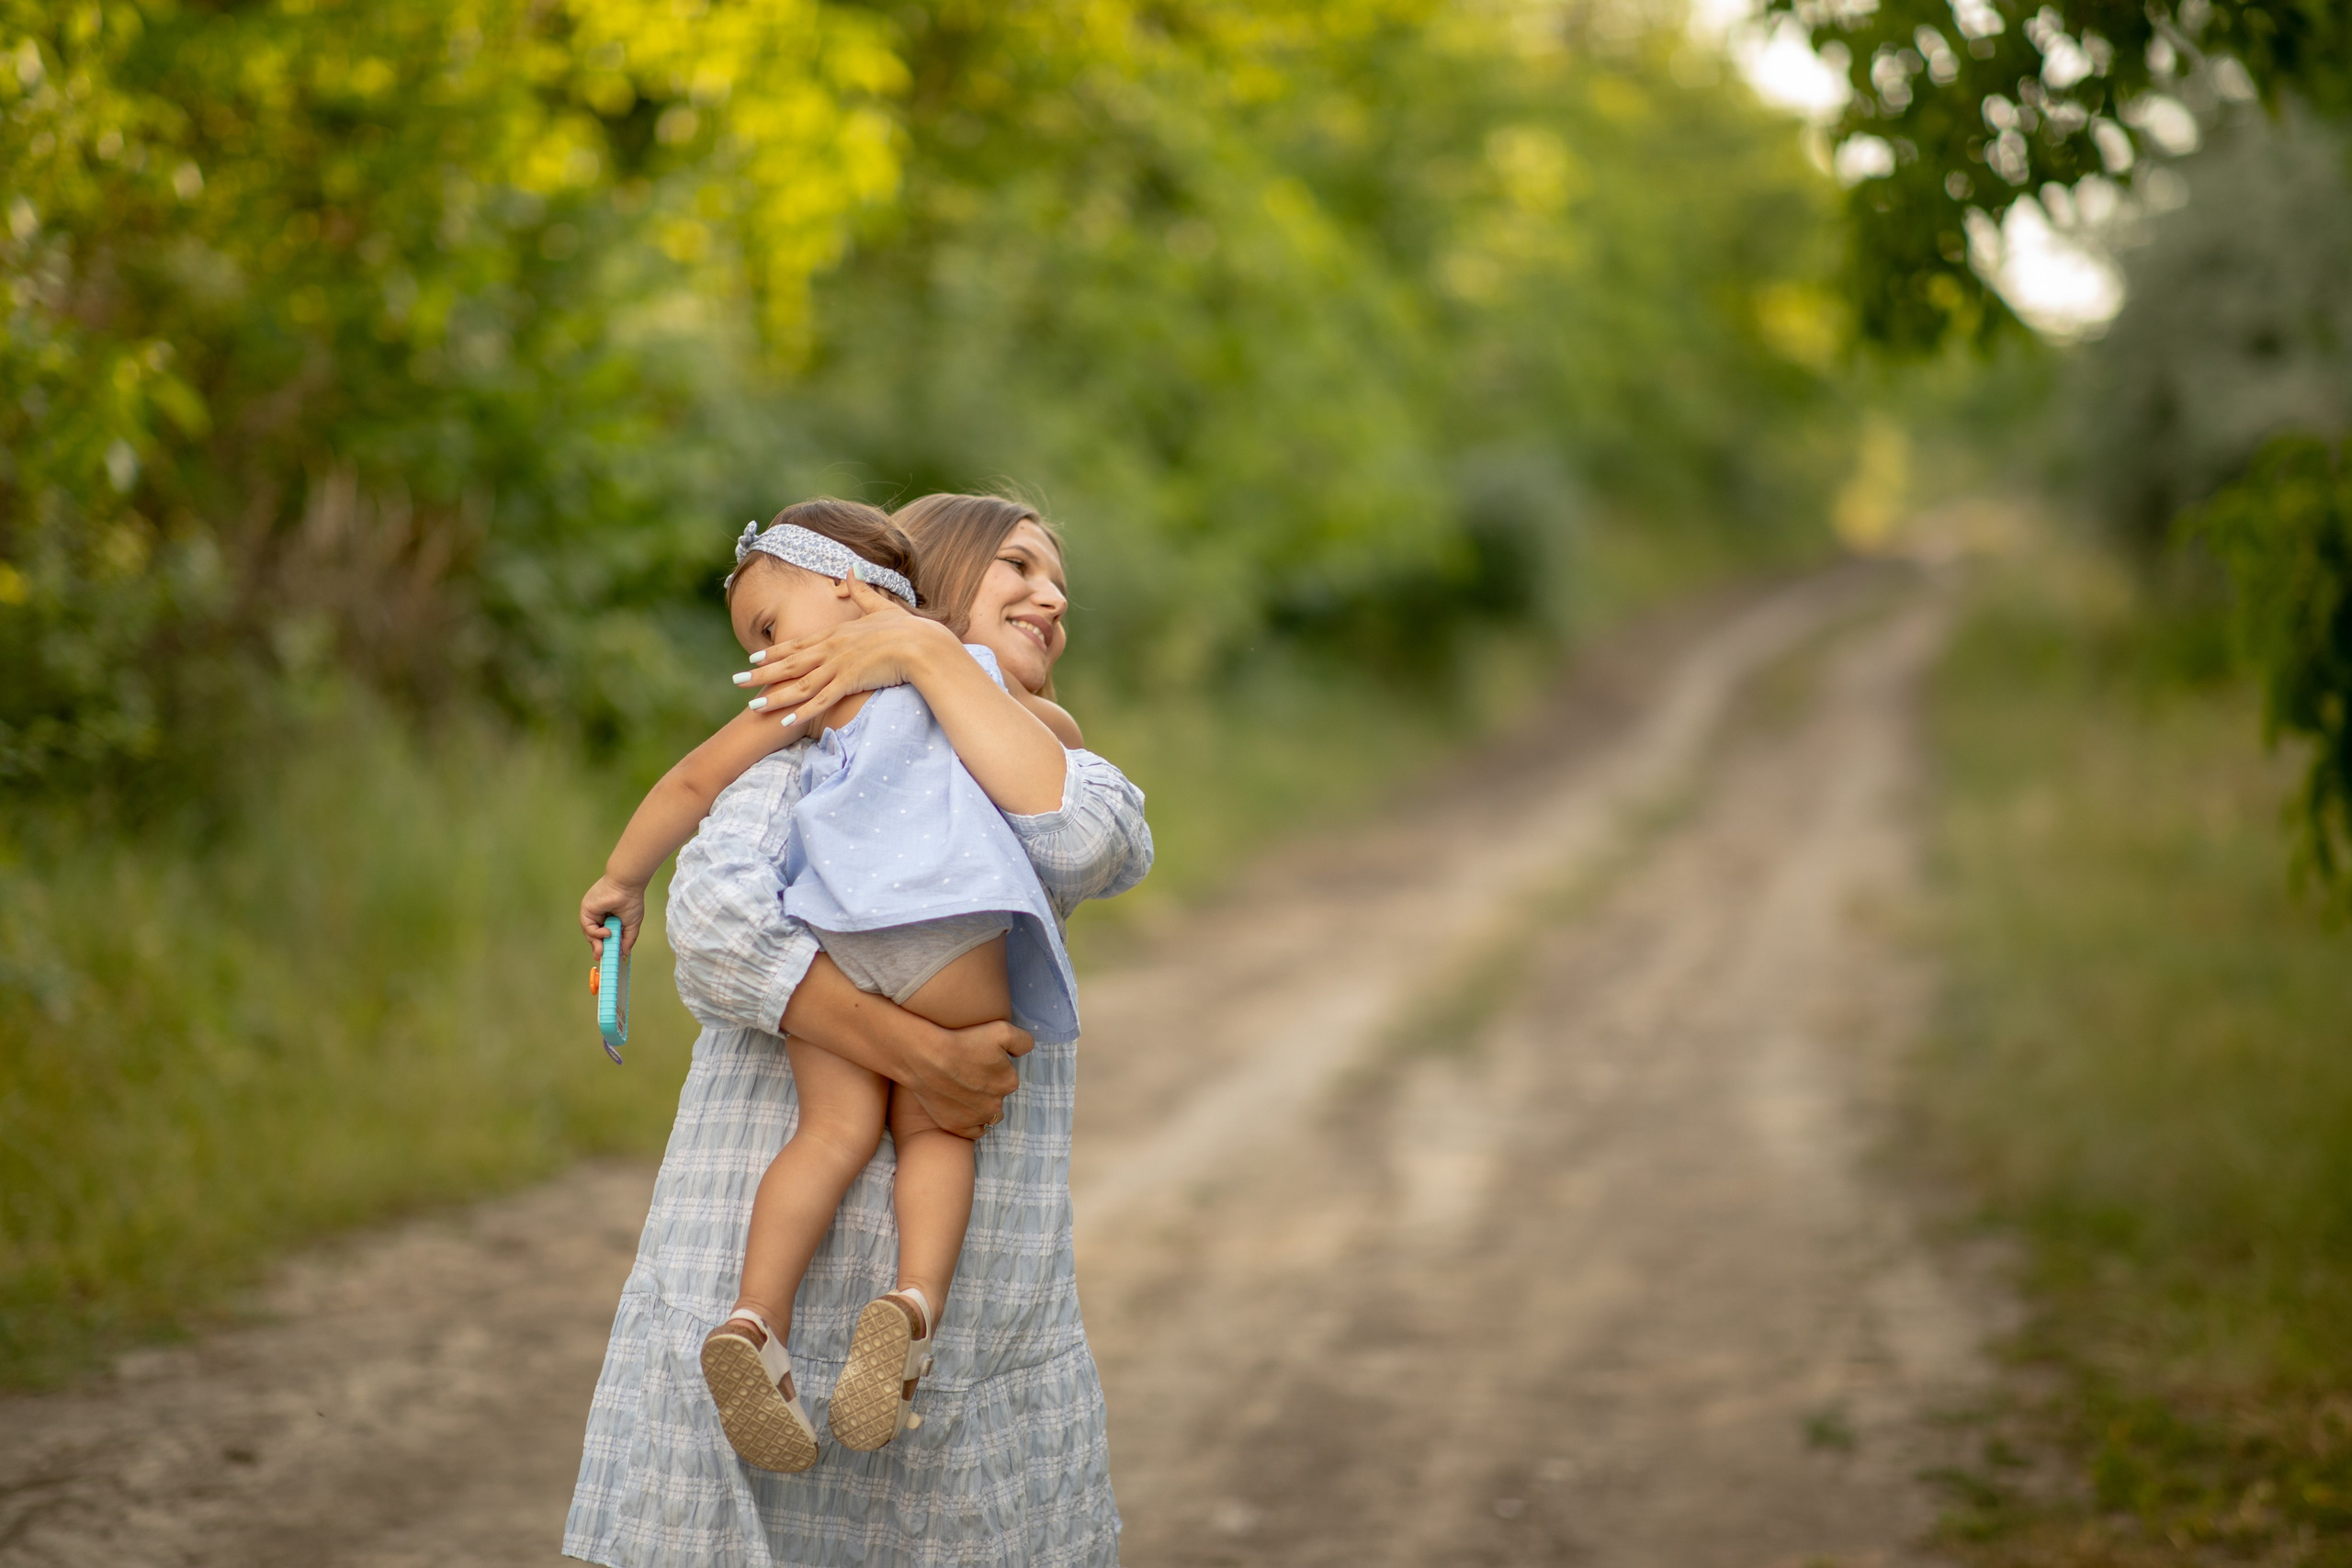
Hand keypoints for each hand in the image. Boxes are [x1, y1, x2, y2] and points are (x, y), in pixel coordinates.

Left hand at [579, 874, 646, 957]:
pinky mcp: (586, 910)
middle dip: (598, 948)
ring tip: (605, 947)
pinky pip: (587, 927)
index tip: (607, 957)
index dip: (604, 947)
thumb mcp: (632, 925)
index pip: (603, 936)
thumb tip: (625, 953)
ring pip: (589, 933)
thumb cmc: (632, 901)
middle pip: (594, 936)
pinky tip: (606, 933)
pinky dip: (595, 933)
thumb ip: (627, 940)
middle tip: (602, 957)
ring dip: (597, 942)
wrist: (627, 886)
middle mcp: (599, 916)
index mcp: (609, 918)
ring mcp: (592, 913)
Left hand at [732, 572, 959, 732]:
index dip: (774, 651)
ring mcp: (839, 665)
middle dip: (761, 673)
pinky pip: (820, 700)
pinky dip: (801, 711)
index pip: (798, 643)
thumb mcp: (881, 607)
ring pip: (799, 684)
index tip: (753, 656)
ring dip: (774, 696)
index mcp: (837, 633)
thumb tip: (852, 569)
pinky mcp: (849, 682)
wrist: (922, 644)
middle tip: (737, 680)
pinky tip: (784, 721)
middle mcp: (832, 648)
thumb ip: (863, 592)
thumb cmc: (907, 628)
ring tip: (752, 706)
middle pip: (790, 663)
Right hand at [899, 1018, 1034, 1140]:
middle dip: (987, 1088)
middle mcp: (996, 1105)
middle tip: (967, 1073)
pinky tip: (961, 1109)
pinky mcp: (957, 1128)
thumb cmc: (963, 1041)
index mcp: (1008, 1082)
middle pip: (996, 1097)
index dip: (993, 1069)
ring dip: (980, 1107)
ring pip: (986, 1115)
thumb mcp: (1002, 1030)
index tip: (978, 1060)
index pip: (1007, 1078)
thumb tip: (1023, 1053)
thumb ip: (1023, 1041)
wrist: (925, 1057)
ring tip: (963, 1091)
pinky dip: (970, 1123)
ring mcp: (976, 1119)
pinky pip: (973, 1131)